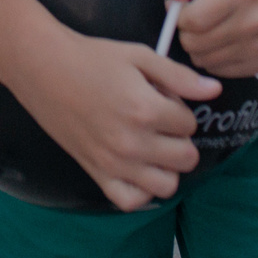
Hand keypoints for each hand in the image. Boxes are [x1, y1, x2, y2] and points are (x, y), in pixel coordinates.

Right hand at [5, 26, 220, 209]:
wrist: (43, 67)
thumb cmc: (91, 57)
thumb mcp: (139, 56)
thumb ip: (179, 76)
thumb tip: (214, 90)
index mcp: (146, 109)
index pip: (190, 124)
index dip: (179, 109)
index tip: (161, 98)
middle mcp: (133, 142)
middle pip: (186, 158)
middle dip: (179, 138)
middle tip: (159, 121)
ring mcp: (114, 163)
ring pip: (167, 185)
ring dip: (166, 166)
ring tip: (151, 146)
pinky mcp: (96, 173)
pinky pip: (132, 201)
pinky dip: (141, 190)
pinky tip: (136, 168)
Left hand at [168, 0, 257, 78]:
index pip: (194, 20)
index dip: (178, 14)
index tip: (183, 4)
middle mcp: (256, 21)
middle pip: (196, 43)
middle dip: (186, 30)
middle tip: (195, 15)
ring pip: (204, 60)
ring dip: (198, 45)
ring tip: (209, 25)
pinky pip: (219, 70)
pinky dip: (213, 57)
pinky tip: (221, 38)